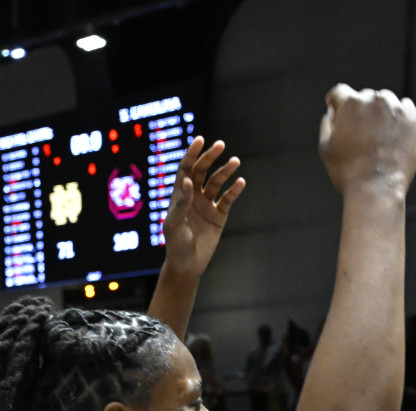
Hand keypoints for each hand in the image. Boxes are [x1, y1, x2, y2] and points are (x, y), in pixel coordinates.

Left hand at [161, 137, 245, 278]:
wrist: (187, 265)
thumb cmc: (175, 245)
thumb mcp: (174, 225)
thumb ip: (181, 204)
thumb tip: (188, 181)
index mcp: (180, 195)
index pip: (186, 169)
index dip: (192, 154)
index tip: (200, 140)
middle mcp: (194, 196)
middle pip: (202, 171)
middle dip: (210, 157)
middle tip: (221, 145)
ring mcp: (207, 205)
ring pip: (217, 182)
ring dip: (225, 171)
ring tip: (235, 161)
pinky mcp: (219, 216)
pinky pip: (227, 199)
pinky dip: (234, 190)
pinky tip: (240, 182)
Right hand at [319, 85, 415, 196]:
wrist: (376, 189)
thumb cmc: (347, 172)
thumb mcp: (326, 148)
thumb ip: (327, 124)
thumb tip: (332, 112)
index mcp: (350, 103)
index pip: (339, 93)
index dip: (336, 103)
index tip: (337, 111)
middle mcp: (373, 99)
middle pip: (364, 98)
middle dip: (360, 112)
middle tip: (360, 136)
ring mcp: (395, 108)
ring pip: (384, 102)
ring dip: (380, 114)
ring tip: (377, 139)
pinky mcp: (411, 119)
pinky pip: (405, 108)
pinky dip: (398, 117)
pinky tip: (392, 134)